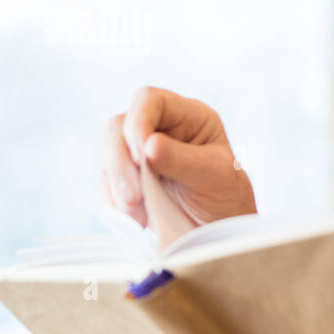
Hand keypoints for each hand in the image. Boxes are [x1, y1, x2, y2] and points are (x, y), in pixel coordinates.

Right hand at [101, 86, 256, 228]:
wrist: (219, 232)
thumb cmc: (226, 196)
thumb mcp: (214, 176)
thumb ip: (183, 160)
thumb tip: (148, 146)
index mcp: (188, 116)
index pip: (150, 100)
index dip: (137, 122)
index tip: (141, 157)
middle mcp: (160, 129)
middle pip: (119, 127)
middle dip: (121, 162)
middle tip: (135, 196)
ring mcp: (140, 154)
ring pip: (109, 155)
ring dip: (118, 186)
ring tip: (140, 216)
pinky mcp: (127, 179)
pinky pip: (107, 183)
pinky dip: (115, 202)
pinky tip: (138, 218)